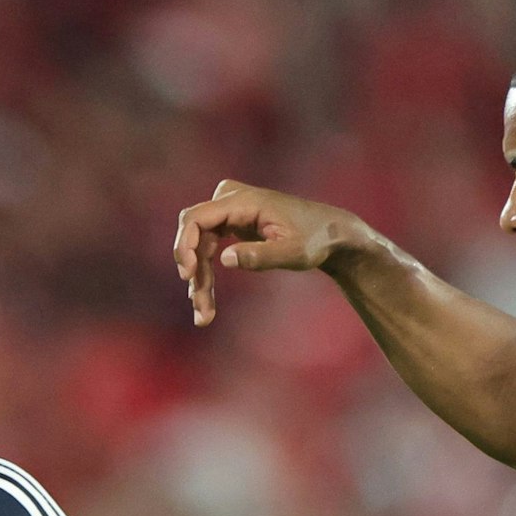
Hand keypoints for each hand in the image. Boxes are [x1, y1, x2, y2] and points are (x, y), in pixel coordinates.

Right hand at [173, 180, 369, 326]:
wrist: (330, 233)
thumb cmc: (315, 240)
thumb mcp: (293, 252)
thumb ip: (260, 256)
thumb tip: (224, 260)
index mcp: (243, 201)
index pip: (195, 218)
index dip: (184, 245)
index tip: (188, 275)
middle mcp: (231, 200)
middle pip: (193, 233)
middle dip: (193, 271)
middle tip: (199, 307)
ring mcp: (229, 211)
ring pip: (198, 245)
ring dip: (198, 279)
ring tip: (204, 315)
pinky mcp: (231, 224)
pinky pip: (207, 247)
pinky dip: (206, 274)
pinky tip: (206, 303)